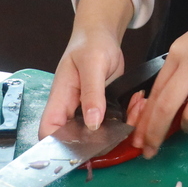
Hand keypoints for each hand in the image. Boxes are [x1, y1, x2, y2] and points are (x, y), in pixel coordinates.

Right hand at [39, 0, 133, 137]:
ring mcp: (88, 113)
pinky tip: (138, 104)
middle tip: (123, 130)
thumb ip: (92, 93)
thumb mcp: (92, 64)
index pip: (48, 132)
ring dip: (120, 129)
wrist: (102, 35)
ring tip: (136, 109)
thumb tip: (92, 124)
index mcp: (59, 100)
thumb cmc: (90, 44)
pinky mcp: (104, 111)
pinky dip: (129, 118)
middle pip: (76, 140)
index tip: (83, 150)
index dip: (57, 147)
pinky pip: (115, 124)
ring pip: (100, 135)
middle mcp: (71, 111)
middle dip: (101, 141)